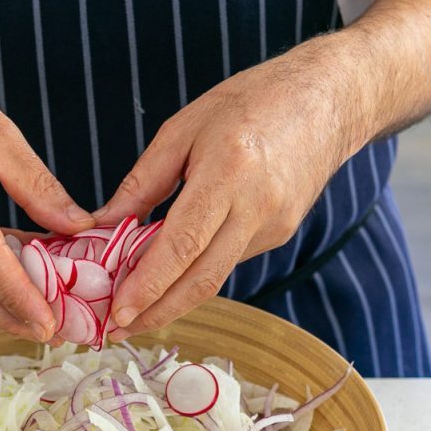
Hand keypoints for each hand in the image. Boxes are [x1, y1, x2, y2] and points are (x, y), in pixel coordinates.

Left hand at [95, 39, 363, 338]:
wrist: (327, 99)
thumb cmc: (249, 103)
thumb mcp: (182, 129)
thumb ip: (142, 182)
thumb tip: (102, 225)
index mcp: (228, 173)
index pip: (183, 246)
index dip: (148, 286)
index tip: (117, 313)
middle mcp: (256, 208)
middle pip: (201, 280)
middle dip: (156, 313)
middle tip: (116, 331)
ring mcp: (274, 227)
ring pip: (214, 277)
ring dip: (172, 299)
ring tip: (132, 309)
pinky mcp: (280, 234)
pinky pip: (228, 260)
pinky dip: (195, 271)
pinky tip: (170, 272)